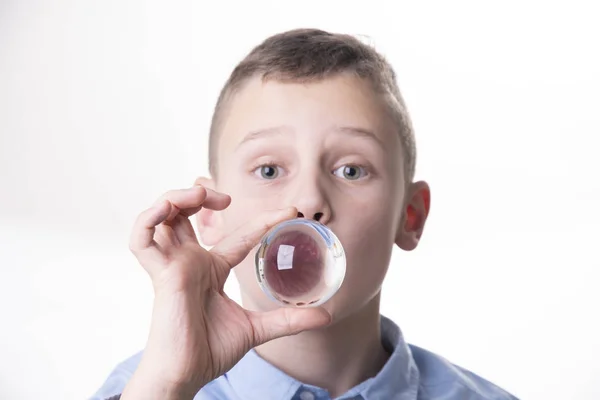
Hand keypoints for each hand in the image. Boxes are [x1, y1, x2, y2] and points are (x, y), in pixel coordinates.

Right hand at [121, 185, 331, 399]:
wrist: (187, 374)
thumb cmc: (210, 350)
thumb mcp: (257, 328)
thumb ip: (288, 320)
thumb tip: (326, 317)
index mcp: (211, 269)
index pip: (238, 235)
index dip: (263, 220)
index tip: (291, 211)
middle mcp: (190, 261)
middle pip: (187, 214)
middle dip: (202, 196)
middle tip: (226, 198)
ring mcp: (173, 265)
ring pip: (163, 217)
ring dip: (177, 198)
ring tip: (201, 194)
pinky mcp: (159, 273)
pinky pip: (141, 239)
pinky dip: (149, 218)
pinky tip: (168, 208)